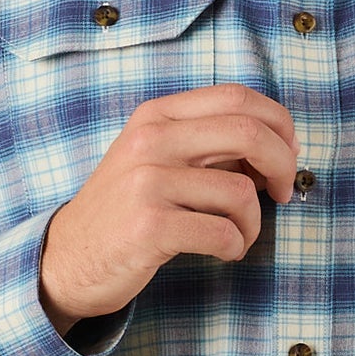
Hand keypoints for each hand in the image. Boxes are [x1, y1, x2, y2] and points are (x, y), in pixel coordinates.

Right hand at [38, 84, 298, 333]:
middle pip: (249, 132)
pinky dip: (236, 246)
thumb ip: (209, 145)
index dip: (279, 124)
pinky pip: (222, 233)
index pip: (238, 97)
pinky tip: (224, 251)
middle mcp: (150, 140)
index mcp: (157, 115)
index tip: (288, 155)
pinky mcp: (149, 226)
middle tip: (282, 193)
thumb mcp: (157, 159)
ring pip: (240, 192)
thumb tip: (279, 145)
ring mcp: (146, 182)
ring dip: (254, 222)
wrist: (66, 258)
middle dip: (283, 165)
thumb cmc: (125, 209)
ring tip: (238, 235)